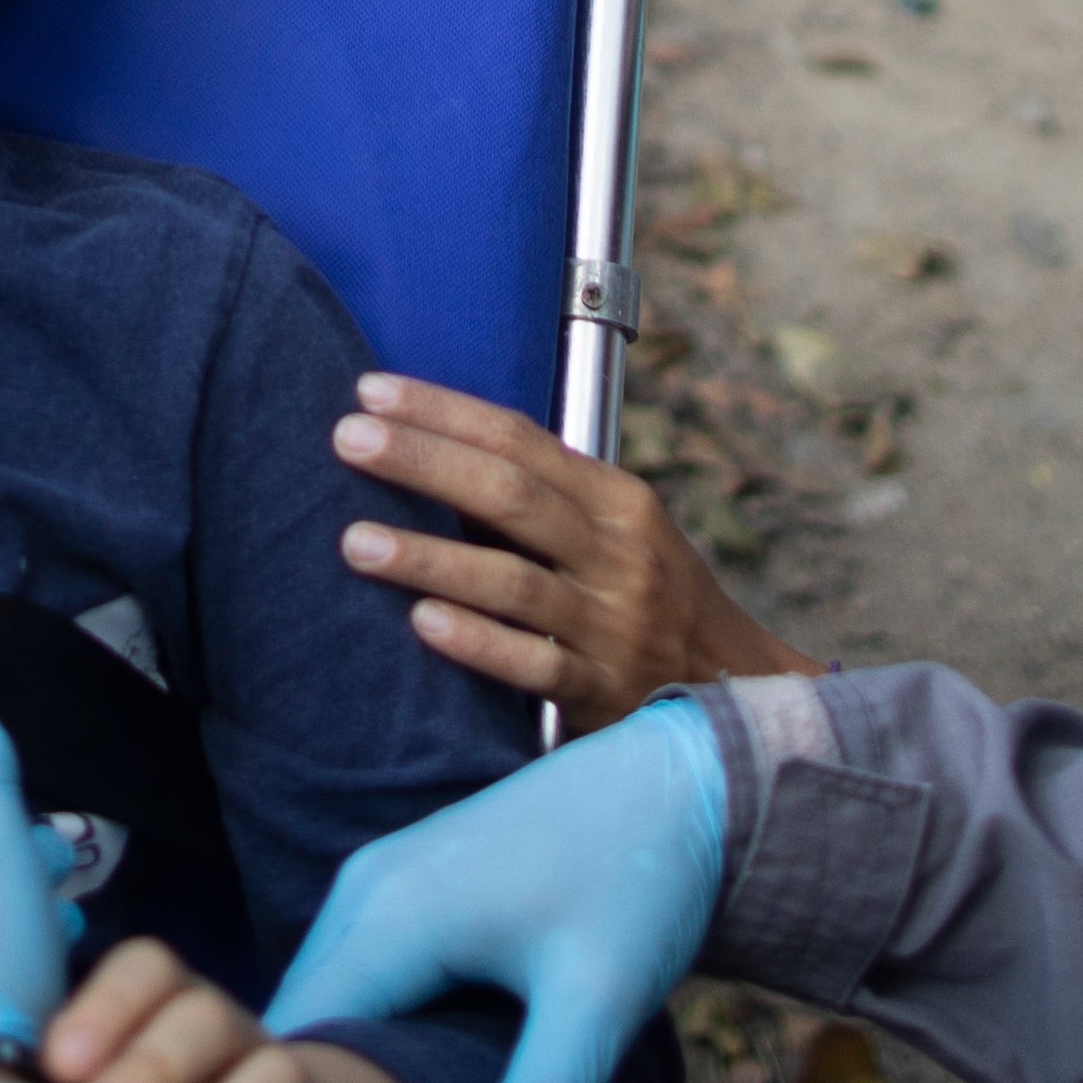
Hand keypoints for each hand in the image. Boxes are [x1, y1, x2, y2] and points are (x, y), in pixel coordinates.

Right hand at [267, 701, 726, 1082]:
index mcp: (390, 915)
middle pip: (302, 1020)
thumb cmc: (642, 879)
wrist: (683, 776)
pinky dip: (368, 1026)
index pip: (297, 1043)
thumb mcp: (597, 1004)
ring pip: (330, 994)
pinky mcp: (408, 878)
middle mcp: (364, 887)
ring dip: (343, 1065)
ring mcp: (381, 874)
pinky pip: (358, 967)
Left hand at [328, 374, 815, 732]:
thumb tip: (428, 456)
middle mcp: (618, 555)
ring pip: (514, 582)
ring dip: (430, 558)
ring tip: (355, 542)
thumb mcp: (614, 533)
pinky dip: (478, 642)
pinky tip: (422, 623)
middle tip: (348, 439)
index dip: (445, 412)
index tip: (371, 391)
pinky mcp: (602, 692)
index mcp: (617, 501)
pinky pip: (535, 664)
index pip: (522, 440)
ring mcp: (613, 625)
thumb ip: (540, 500)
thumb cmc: (648, 597)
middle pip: (513, 495)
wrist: (735, 690)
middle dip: (425, 462)